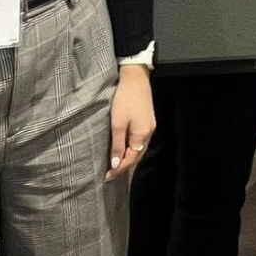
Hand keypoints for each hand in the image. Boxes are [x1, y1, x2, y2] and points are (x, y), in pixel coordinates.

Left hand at [106, 65, 155, 182]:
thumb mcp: (117, 123)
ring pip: (138, 149)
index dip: (118, 169)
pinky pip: (139, 141)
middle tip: (109, 174)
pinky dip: (131, 149)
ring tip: (115, 164)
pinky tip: (124, 149)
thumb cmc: (124, 100)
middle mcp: (148, 134)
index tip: (106, 177)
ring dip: (128, 158)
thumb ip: (117, 144)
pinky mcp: (147, 121)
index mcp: (141, 136)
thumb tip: (116, 164)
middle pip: (137, 156)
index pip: (130, 160)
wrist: (136, 79)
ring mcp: (150, 127)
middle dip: (123, 166)